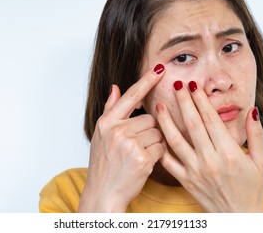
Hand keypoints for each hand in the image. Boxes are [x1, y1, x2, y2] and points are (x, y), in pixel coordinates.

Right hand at [78, 64, 165, 211]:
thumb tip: (115, 87)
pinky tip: (144, 163)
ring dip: (154, 143)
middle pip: (150, 118)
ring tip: (139, 155)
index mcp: (107, 122)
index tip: (160, 69)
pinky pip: (161, 147)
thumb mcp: (101, 135)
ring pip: (158, 132)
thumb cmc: (104, 164)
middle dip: (149, 130)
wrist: (104, 192)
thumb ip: (111, 110)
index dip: (147, 81)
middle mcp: (116, 130)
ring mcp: (129, 144)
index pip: (130, 96)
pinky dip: (157, 154)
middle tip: (136, 145)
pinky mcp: (142, 158)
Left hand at [156, 80, 262, 211]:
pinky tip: (156, 134)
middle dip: (184, 102)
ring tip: (160, 105)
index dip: (201, 100)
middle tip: (177, 85)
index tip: (194, 86)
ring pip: (176, 141)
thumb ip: (256, 135)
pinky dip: (161, 148)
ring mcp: (195, 171)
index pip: (211, 120)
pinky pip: (169, 162)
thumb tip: (251, 111)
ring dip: (167, 121)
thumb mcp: (261, 161)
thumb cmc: (252, 189)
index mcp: (229, 153)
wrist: (239, 218)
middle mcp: (210, 160)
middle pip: (192, 124)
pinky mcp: (185, 180)